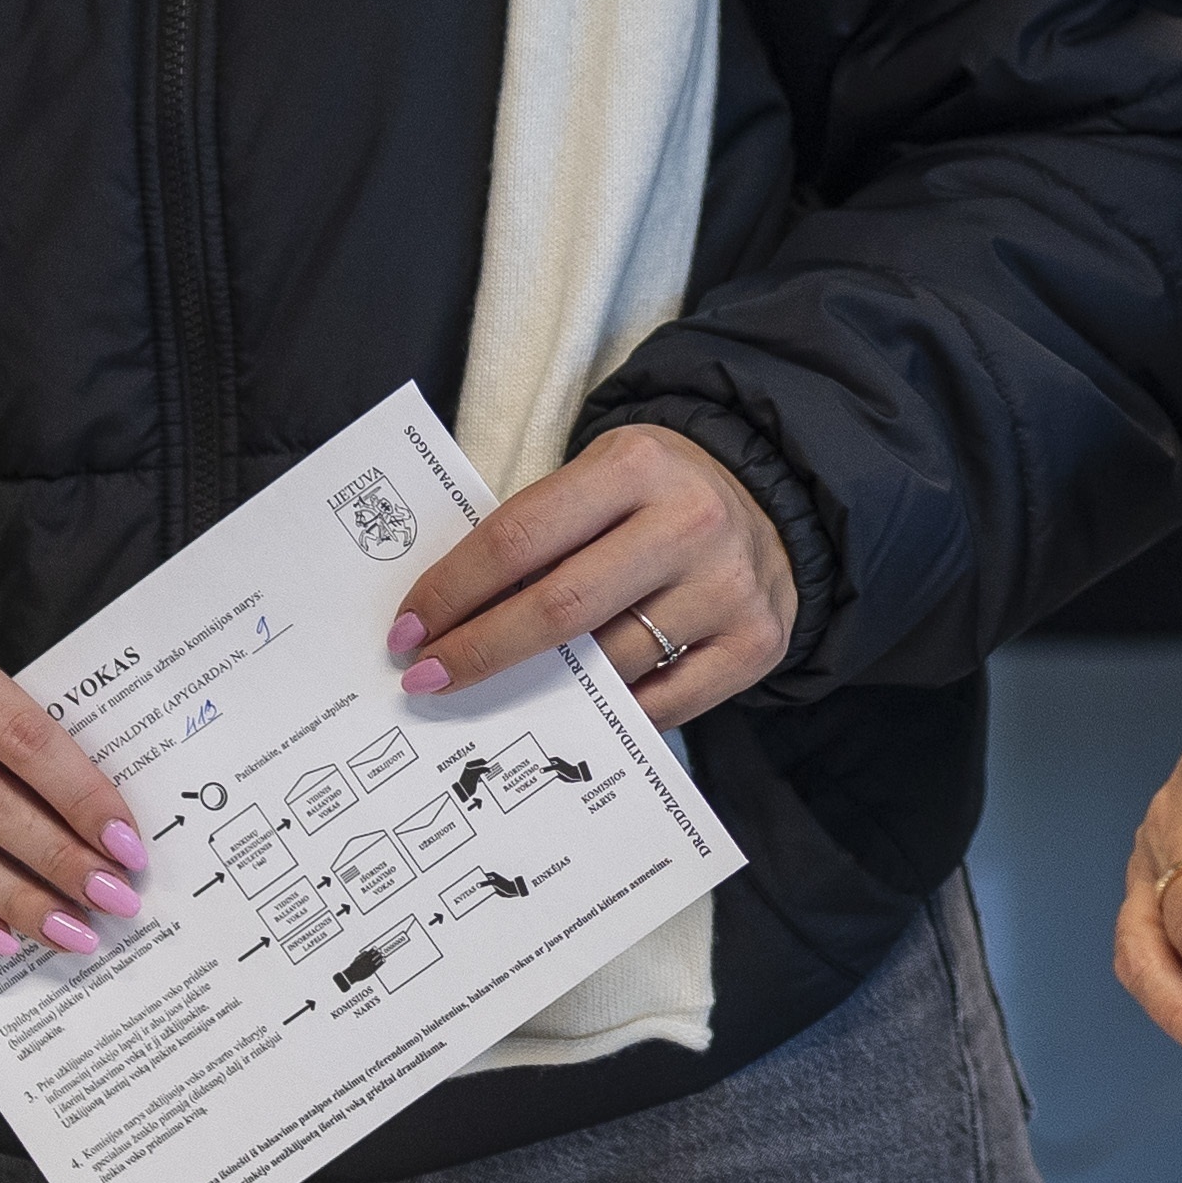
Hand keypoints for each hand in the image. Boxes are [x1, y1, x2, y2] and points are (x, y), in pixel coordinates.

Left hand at [386, 422, 797, 729]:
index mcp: (634, 466)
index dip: (452, 591)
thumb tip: (452, 616)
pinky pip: (665, 705)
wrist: (773, 500)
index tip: (407, 631)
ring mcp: (727, 588)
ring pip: (610, 664)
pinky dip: (611, 715)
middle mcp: (687, 523)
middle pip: (559, 609)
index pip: (518, 537)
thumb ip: (540, 532)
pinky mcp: (756, 643)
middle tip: (425, 678)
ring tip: (494, 698)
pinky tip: (572, 714)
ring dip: (540, 690)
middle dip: (479, 651)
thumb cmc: (655, 496)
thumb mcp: (600, 477)